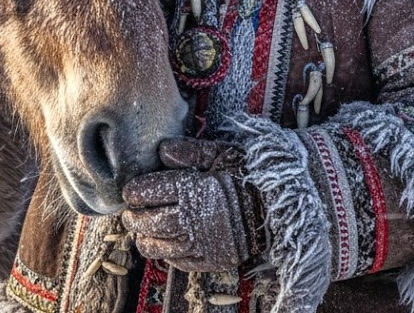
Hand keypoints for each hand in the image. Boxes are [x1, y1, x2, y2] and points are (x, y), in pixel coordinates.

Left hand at [120, 138, 262, 271]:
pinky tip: (167, 244)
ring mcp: (202, 243)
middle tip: (131, 213)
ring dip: (144, 238)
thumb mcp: (223, 153)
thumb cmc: (251, 175)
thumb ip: (190, 151)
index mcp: (193, 188)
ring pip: (157, 247)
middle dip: (133, 217)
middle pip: (147, 221)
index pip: (146, 192)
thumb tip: (162, 151)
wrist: (282, 206)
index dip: (135, 192)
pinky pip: (179, 262)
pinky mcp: (212, 260)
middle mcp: (193, 218)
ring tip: (143, 231)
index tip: (133, 191)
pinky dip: (167, 254)